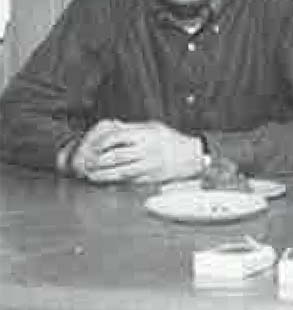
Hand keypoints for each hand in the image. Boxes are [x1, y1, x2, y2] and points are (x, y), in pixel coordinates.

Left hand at [73, 119, 204, 183]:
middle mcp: (146, 150)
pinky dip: (113, 182)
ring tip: (91, 175)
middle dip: (96, 161)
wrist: (191, 157)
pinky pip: (127, 181)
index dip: (99, 142)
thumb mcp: (152, 127)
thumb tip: (109, 128)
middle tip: (85, 163)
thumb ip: (131, 129)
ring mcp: (148, 166)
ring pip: (118, 172)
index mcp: (145, 134)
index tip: (92, 146)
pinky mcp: (149, 178)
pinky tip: (105, 182)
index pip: (115, 137)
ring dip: (101, 175)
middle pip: (114, 156)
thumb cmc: (171, 140)